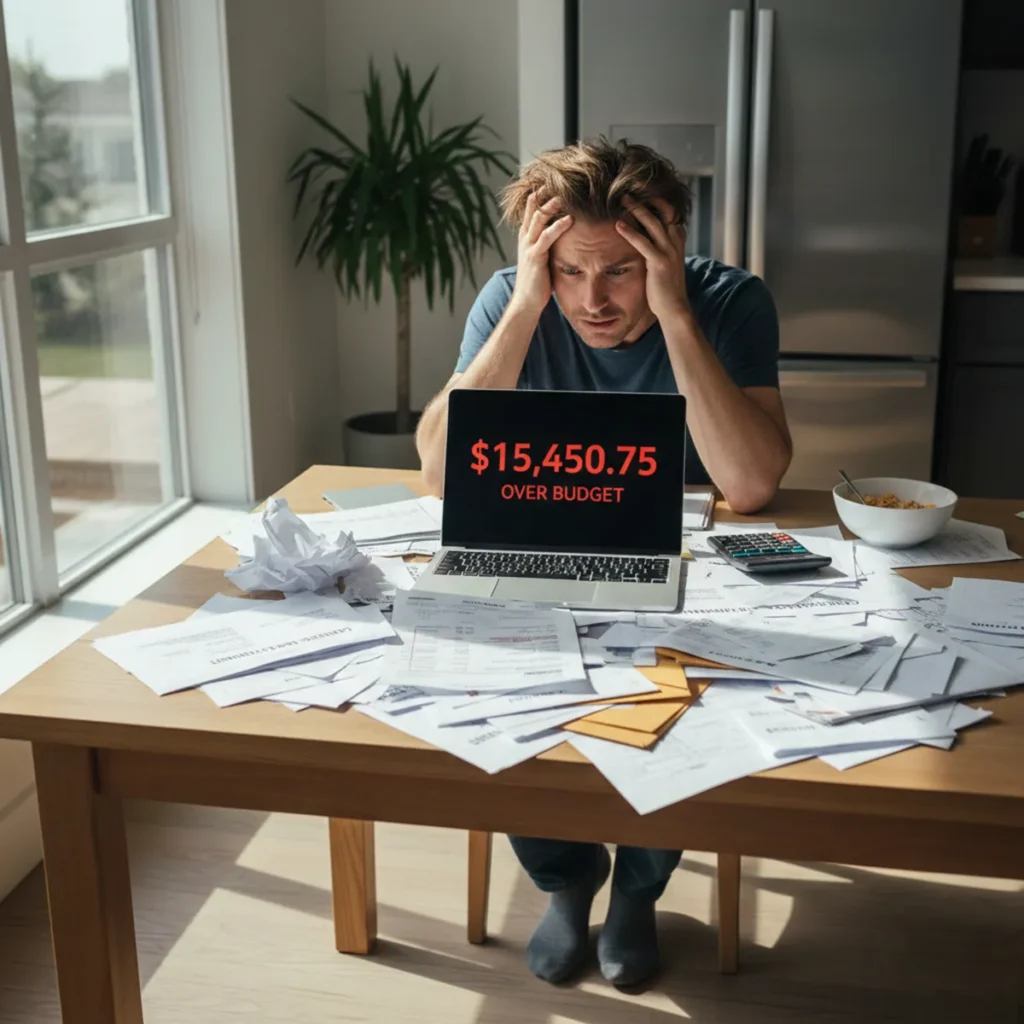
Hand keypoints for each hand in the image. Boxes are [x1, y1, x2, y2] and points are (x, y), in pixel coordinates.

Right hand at [510, 192, 572, 314]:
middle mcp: (525, 237)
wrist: (526, 301)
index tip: (558, 182)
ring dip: (552, 205)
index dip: (543, 194)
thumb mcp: (542, 257)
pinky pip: (547, 237)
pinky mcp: (535, 256)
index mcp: (527, 236)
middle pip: (534, 207)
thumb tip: (563, 233)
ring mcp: (529, 246)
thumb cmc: (537, 281)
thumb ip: (548, 243)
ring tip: (566, 194)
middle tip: (562, 180)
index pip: (533, 208)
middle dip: (546, 193)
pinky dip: (558, 226)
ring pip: (539, 218)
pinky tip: (570, 219)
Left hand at [615, 198, 689, 322]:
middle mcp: (676, 241)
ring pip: (653, 222)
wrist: (674, 307)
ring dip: (637, 209)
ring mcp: (669, 251)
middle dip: (647, 197)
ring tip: (621, 199)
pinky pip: (643, 243)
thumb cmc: (664, 285)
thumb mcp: (664, 260)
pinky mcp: (659, 262)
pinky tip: (617, 225)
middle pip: (663, 210)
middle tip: (628, 187)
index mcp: (677, 238)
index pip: (669, 210)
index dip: (656, 198)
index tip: (639, 189)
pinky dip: (630, 232)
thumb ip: (658, 245)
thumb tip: (644, 234)